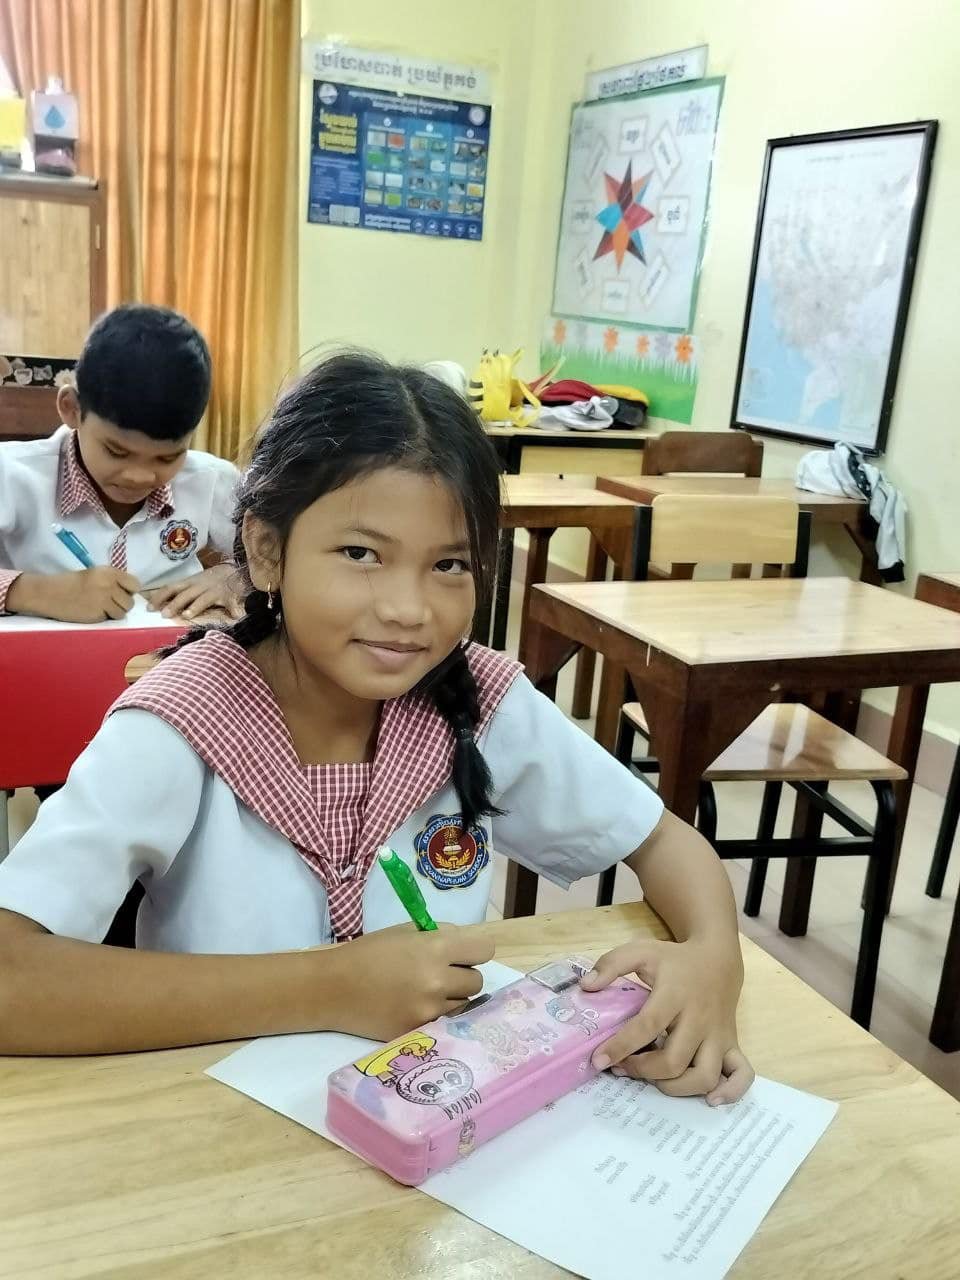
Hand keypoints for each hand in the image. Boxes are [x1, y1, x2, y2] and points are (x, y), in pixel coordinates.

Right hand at [7, 568, 140, 621]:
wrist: (48, 593)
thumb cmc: (70, 583)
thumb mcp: (95, 574)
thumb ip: (112, 580)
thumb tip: (129, 591)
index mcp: (109, 572)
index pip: (135, 584)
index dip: (129, 591)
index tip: (121, 593)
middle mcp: (109, 585)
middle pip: (130, 601)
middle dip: (122, 604)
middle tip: (109, 603)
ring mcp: (104, 600)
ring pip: (122, 612)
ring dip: (114, 613)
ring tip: (101, 608)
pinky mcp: (97, 614)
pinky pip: (110, 618)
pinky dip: (104, 617)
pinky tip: (93, 612)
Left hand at [143, 563, 242, 620]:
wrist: (235, 569)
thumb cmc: (212, 579)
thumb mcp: (195, 582)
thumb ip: (182, 592)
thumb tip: (162, 604)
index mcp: (190, 582)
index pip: (171, 588)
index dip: (159, 597)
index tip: (149, 608)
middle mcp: (201, 586)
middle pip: (185, 595)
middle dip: (174, 604)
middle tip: (164, 615)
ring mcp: (215, 591)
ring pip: (204, 599)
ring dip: (195, 606)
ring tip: (188, 615)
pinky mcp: (230, 597)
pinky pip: (232, 604)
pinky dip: (234, 610)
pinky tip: (235, 616)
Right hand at [323, 924, 494, 1039]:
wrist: (333, 989)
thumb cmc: (368, 954)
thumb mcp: (404, 932)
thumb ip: (438, 935)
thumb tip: (464, 944)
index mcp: (435, 948)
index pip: (484, 950)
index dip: (475, 951)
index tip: (464, 953)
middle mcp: (438, 980)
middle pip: (477, 980)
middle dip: (463, 975)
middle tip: (441, 973)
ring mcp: (430, 1010)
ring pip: (464, 1004)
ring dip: (453, 997)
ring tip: (427, 992)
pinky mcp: (419, 1031)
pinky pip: (445, 1022)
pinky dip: (437, 1014)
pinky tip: (417, 1006)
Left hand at [581, 936, 752, 1105]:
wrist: (718, 959)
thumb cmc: (674, 960)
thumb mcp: (641, 951)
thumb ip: (612, 964)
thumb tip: (586, 986)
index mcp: (675, 995)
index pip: (647, 1026)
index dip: (621, 1046)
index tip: (599, 1060)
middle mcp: (699, 1019)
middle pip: (674, 1060)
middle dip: (643, 1071)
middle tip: (623, 1068)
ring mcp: (719, 1035)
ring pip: (704, 1075)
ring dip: (676, 1087)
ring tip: (654, 1080)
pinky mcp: (733, 1045)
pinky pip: (742, 1074)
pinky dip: (730, 1092)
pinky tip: (710, 1100)